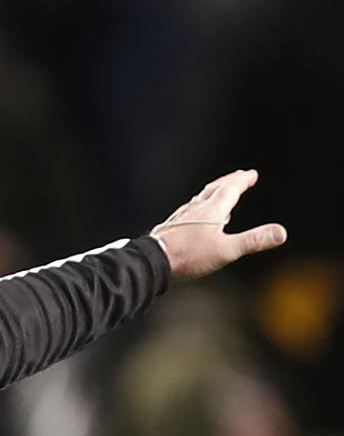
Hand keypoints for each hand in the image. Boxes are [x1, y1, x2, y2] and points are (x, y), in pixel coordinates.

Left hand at [150, 169, 286, 278]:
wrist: (154, 261)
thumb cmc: (189, 256)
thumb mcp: (227, 250)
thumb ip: (253, 241)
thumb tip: (281, 232)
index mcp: (212, 210)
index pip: (230, 189)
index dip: (242, 181)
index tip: (251, 174)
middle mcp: (196, 209)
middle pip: (214, 189)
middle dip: (228, 181)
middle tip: (239, 176)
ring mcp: (182, 217)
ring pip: (201, 199)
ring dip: (213, 192)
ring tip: (221, 193)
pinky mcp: (172, 227)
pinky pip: (190, 211)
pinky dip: (200, 207)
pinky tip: (198, 218)